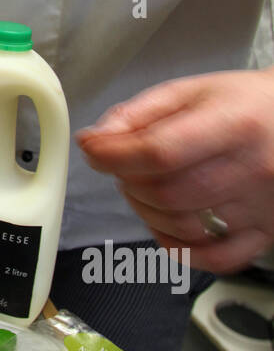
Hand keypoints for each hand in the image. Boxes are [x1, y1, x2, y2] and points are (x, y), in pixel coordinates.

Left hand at [76, 69, 273, 273]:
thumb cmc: (247, 105)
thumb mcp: (193, 91)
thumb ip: (141, 113)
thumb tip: (97, 139)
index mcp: (234, 124)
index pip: (160, 151)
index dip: (114, 155)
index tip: (93, 149)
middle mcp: (253, 169)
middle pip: (166, 193)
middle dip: (128, 181)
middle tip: (125, 166)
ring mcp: (261, 207)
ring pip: (183, 226)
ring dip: (146, 211)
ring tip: (147, 187)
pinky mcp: (267, 233)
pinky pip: (216, 259)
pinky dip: (181, 249)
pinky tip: (169, 227)